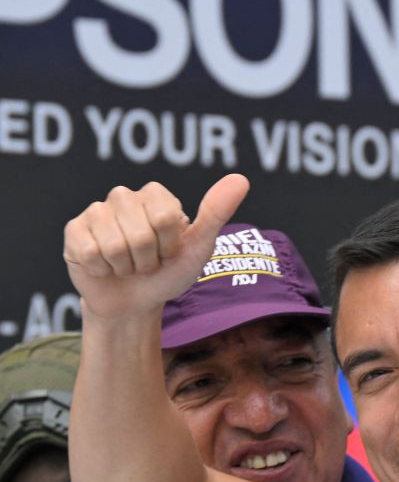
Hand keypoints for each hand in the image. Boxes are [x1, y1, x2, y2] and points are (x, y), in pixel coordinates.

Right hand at [62, 174, 249, 321]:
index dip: (170, 246)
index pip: (165, 217)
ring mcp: (96, 211)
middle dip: (148, 260)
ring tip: (129, 265)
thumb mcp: (199, 248)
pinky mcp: (74, 230)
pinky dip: (103, 270)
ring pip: (115, 245)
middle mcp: (123, 196)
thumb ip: (216, 213)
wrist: (136, 302)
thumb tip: (241, 179)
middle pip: (140, 234)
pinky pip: (90, 252)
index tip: (169, 251)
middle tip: (148, 262)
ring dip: (127, 267)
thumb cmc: (170, 273)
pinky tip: (106, 267)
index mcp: (155, 195)